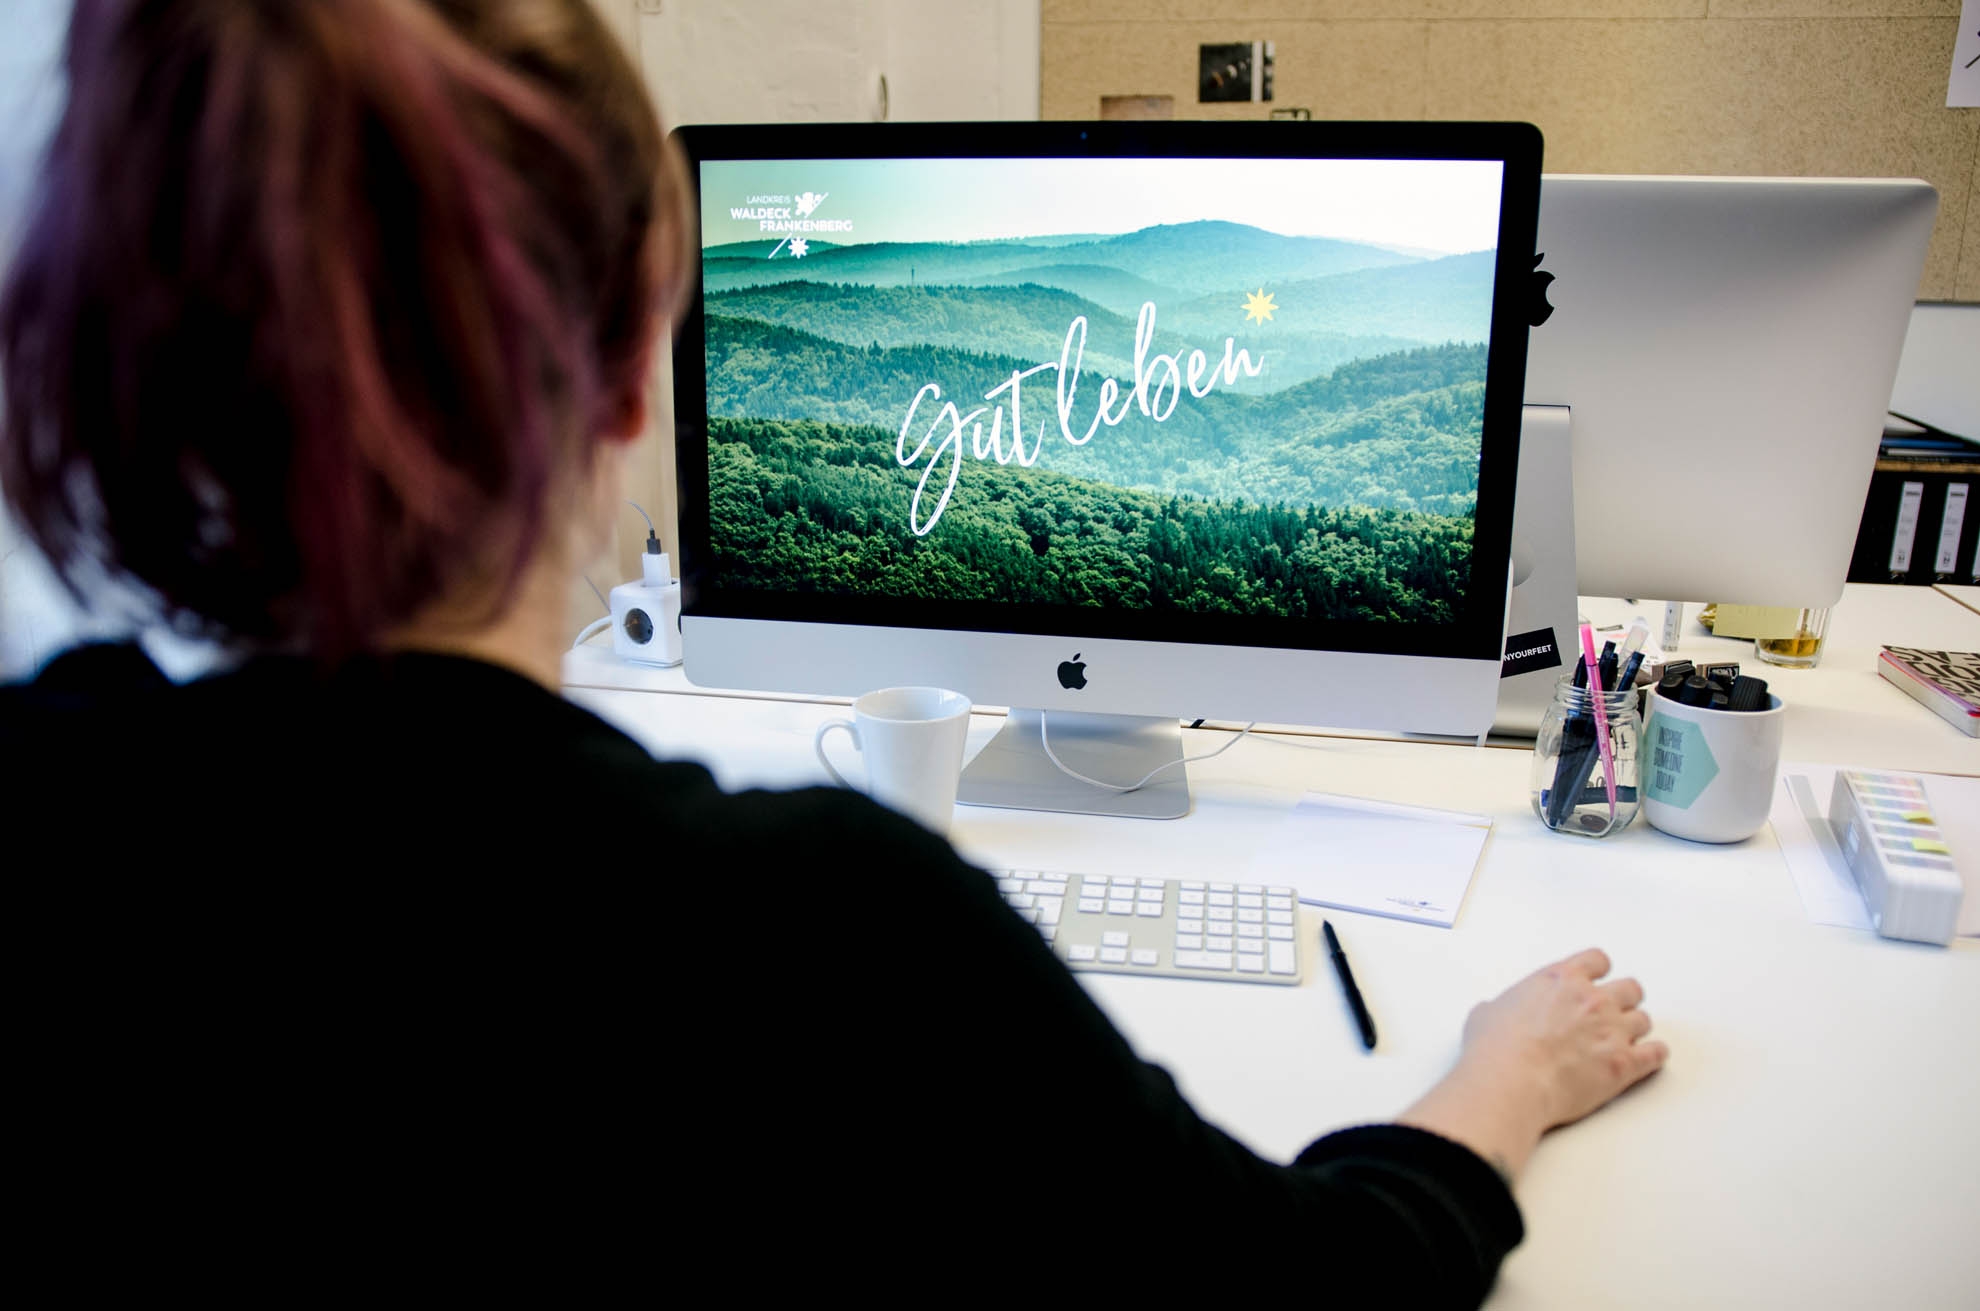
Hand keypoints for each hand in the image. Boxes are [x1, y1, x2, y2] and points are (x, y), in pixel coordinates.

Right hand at [1397, 948, 1665, 1181]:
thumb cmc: (1495, 1049)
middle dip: (1623, 1000)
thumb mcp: (1486, 1013)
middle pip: (1630, 988)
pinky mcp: (1625, 1063)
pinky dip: (1654, 1055)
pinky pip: (1656, 1054)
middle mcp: (1592, 999)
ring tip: (1624, 1040)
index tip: (1597, 980)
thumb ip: (1503, 1007)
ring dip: (1634, 1029)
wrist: (1511, 1081)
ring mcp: (1613, 1030)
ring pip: (1643, 1020)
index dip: (1598, 971)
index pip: (1597, 960)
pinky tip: (1650, 1057)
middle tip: (1612, 1013)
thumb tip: (1495, 1015)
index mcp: (1560, 980)